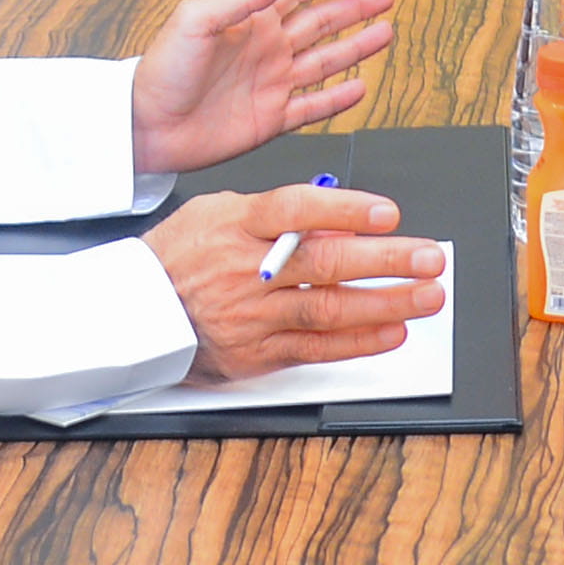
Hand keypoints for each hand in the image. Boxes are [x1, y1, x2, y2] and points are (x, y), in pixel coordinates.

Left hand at [131, 0, 398, 172]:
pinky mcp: (270, 118)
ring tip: (385, 33)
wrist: (145, 126)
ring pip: (326, 60)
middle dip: (355, 7)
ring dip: (356, 46)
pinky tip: (359, 86)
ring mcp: (271, 84)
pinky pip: (314, 106)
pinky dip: (339, 98)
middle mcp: (265, 49)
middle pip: (322, 21)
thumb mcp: (196, 21)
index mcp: (249, 20)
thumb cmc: (159, 72)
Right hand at [145, 181, 448, 379]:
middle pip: (324, 264)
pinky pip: (314, 349)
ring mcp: (252, 316)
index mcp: (237, 226)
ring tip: (426, 296)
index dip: (344, 211)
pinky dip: (357, 343)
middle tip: (429, 257)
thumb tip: (336, 220)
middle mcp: (247, 271)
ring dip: (385, 304)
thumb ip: (279, 216)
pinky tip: (391, 332)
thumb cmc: (180, 256)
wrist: (134, 313)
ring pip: (327, 310)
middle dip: (385, 262)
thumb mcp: (220, 213)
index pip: (296, 211)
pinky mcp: (256, 353)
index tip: (387, 213)